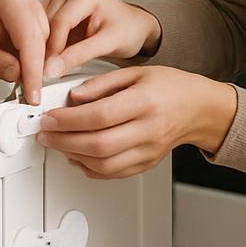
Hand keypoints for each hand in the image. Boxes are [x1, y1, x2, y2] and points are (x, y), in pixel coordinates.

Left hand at [0, 0, 49, 102]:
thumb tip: (17, 73)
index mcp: (10, 0)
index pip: (29, 38)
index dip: (33, 69)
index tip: (32, 93)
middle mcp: (28, 1)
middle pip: (42, 42)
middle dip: (35, 70)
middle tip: (27, 94)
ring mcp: (36, 9)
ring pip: (47, 45)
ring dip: (35, 66)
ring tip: (20, 81)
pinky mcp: (40, 21)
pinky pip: (45, 45)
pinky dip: (35, 61)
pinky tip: (23, 69)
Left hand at [35, 66, 236, 178]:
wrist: (199, 109)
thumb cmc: (170, 87)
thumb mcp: (135, 73)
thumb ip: (102, 84)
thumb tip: (73, 97)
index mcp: (145, 101)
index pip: (100, 116)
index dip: (68, 120)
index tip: (49, 117)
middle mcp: (148, 129)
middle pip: (98, 144)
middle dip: (64, 141)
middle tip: (46, 133)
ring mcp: (148, 150)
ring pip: (104, 164)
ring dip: (73, 156)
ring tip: (57, 144)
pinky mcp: (146, 164)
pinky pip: (113, 173)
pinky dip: (89, 168)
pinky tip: (77, 156)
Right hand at [40, 0, 162, 78]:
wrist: (135, 28)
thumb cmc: (128, 30)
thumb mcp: (108, 44)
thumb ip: (80, 55)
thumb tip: (52, 68)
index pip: (60, 20)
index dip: (52, 46)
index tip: (47, 68)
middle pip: (46, 21)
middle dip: (43, 48)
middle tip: (41, 72)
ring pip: (40, 25)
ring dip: (39, 47)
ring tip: (41, 68)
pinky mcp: (55, 11)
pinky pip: (42, 28)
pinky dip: (41, 44)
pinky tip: (43, 59)